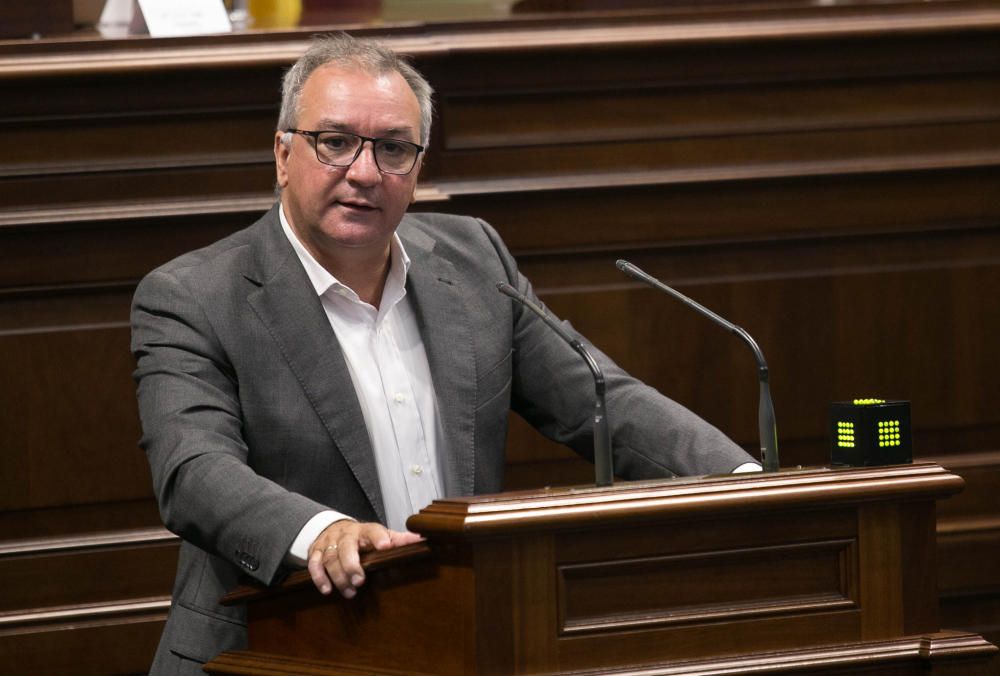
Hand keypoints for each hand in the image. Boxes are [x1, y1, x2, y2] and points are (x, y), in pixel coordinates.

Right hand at [307, 520, 421, 597]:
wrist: (334, 529)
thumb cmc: (363, 538)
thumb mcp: (381, 536)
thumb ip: (399, 540)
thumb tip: (422, 539)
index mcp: (364, 530)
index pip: (373, 530)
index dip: (379, 537)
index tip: (386, 546)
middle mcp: (346, 534)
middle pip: (347, 547)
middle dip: (352, 564)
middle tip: (360, 581)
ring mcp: (329, 542)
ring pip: (330, 557)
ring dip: (338, 576)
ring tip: (349, 592)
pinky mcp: (315, 550)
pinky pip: (313, 562)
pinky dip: (318, 576)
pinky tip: (326, 589)